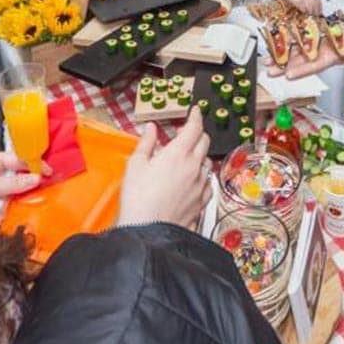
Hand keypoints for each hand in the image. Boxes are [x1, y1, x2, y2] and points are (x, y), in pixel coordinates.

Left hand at [0, 151, 51, 201]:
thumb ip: (13, 183)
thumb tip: (35, 179)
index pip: (19, 158)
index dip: (34, 164)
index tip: (47, 172)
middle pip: (21, 171)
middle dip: (31, 177)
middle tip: (46, 183)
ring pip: (18, 184)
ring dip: (24, 190)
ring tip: (36, 193)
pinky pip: (12, 196)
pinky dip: (16, 200)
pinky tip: (21, 203)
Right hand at [117, 108, 211, 228]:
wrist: (147, 231)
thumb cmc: (138, 199)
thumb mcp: (135, 165)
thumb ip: (146, 143)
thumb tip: (151, 130)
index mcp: (178, 154)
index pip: (194, 127)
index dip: (196, 116)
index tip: (195, 111)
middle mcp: (194, 167)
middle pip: (205, 142)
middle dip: (198, 134)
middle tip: (187, 134)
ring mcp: (200, 185)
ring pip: (207, 162)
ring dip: (199, 156)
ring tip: (186, 159)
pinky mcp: (202, 201)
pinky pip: (207, 182)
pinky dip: (201, 176)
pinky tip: (192, 180)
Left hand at [266, 29, 343, 78]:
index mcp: (332, 58)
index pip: (314, 66)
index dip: (302, 70)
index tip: (289, 75)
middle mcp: (322, 52)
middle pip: (300, 60)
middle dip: (285, 65)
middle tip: (269, 70)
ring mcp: (319, 43)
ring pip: (297, 49)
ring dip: (283, 54)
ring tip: (267, 59)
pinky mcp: (318, 32)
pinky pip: (302, 35)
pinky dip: (290, 37)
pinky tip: (278, 39)